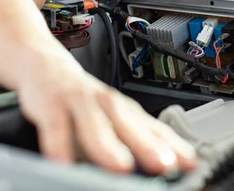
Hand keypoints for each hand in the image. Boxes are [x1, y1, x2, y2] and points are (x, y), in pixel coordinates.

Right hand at [16, 59, 197, 174]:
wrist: (42, 62)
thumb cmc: (80, 98)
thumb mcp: (107, 118)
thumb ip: (127, 142)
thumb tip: (153, 169)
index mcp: (123, 109)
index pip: (154, 129)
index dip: (173, 146)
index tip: (191, 164)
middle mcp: (105, 102)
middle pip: (130, 125)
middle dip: (148, 146)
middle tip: (165, 165)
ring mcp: (79, 100)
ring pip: (95, 124)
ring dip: (109, 146)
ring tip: (122, 167)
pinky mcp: (51, 102)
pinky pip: (55, 126)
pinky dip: (59, 144)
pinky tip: (64, 163)